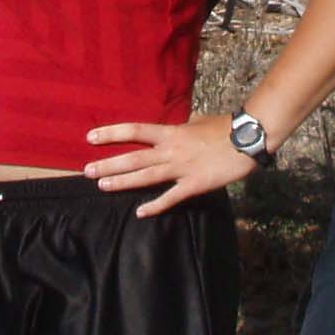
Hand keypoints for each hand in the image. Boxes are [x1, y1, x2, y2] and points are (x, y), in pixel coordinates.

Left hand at [84, 116, 256, 215]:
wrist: (246, 139)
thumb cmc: (224, 127)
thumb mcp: (196, 121)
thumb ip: (180, 128)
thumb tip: (171, 130)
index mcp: (171, 132)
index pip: (135, 131)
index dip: (111, 133)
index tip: (91, 137)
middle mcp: (171, 150)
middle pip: (134, 158)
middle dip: (108, 164)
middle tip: (87, 171)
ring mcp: (181, 169)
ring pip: (145, 177)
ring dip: (122, 182)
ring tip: (102, 186)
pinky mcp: (194, 185)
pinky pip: (170, 197)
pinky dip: (155, 206)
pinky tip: (140, 213)